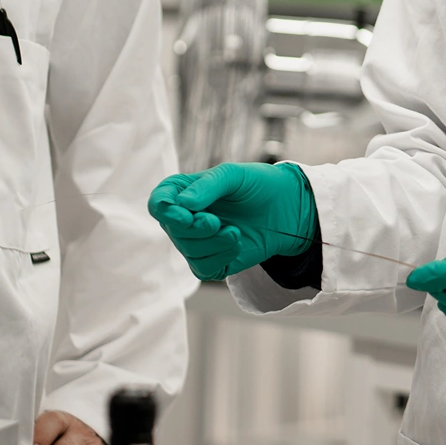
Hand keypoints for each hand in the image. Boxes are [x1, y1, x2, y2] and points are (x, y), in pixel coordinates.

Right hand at [147, 162, 316, 280]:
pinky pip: (203, 269)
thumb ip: (207, 185)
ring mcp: (196, 242)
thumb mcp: (233, 175)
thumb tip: (182, 203)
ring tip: (234, 231)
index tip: (185, 216)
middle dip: (195, 229)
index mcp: (183, 192)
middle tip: (216, 222)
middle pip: (173, 231)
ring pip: (189, 252)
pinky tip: (235, 243)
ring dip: (213, 243)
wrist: (286, 208)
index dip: (166, 212)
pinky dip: (221, 256)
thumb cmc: (257, 185)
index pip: (159, 204)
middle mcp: (185, 218)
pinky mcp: (211, 262)